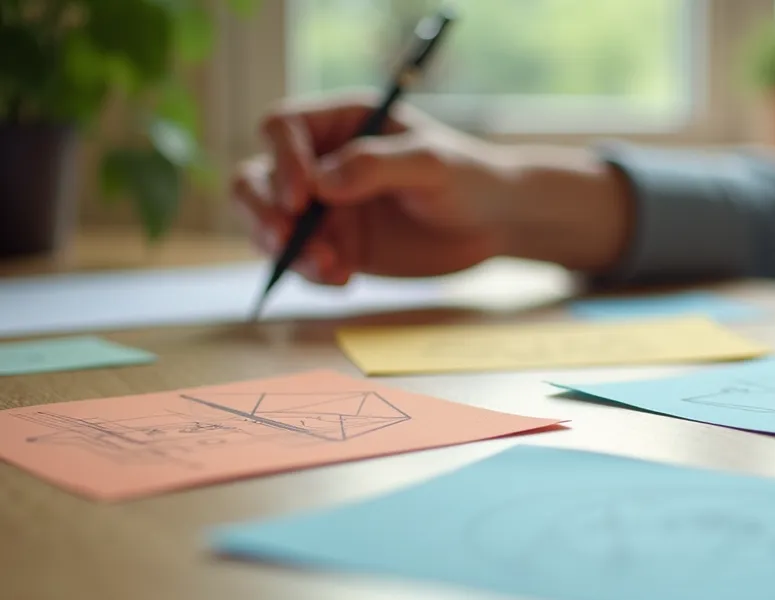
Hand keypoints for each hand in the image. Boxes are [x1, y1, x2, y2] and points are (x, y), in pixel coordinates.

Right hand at [230, 91, 518, 284]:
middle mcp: (321, 160)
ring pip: (269, 222)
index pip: (281, 128)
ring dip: (284, 249)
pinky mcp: (335, 245)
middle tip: (286, 239)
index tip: (305, 197)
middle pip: (257, 176)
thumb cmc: (469, 178)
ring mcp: (324, 206)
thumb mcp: (430, 163)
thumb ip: (375, 165)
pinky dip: (310, 273)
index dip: (283, 161)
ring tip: (329, 268)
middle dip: (262, 209)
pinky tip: (344, 280)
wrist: (496, 223)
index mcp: (340, 122)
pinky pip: (300, 260)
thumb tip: (321, 183)